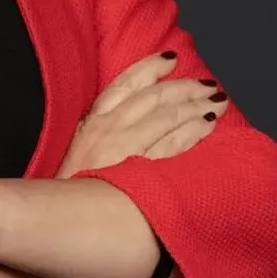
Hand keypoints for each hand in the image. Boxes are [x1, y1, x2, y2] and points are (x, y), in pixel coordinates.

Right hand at [57, 52, 229, 177]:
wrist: (60, 219)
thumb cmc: (70, 188)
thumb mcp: (77, 152)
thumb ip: (97, 133)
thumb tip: (123, 120)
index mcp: (93, 121)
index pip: (125, 83)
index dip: (150, 67)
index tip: (170, 58)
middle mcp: (110, 127)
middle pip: (153, 97)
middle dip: (183, 87)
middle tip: (207, 84)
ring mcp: (126, 147)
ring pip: (168, 116)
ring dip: (195, 105)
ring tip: (216, 101)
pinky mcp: (142, 170)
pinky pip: (175, 144)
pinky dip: (193, 131)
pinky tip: (207, 125)